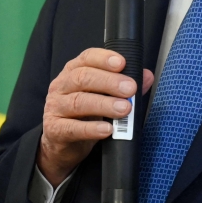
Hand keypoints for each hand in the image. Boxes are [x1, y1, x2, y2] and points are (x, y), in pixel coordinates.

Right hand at [37, 48, 153, 184]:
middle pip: (83, 78)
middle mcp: (61, 86)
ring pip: (78, 102)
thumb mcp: (104, 97)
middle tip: (130, 88)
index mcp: (73, 72)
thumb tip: (146, 76)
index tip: (122, 63)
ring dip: (104, 105)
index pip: (86, 58)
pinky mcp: (55, 130)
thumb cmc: (84, 115)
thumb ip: (125, 86)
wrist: (61, 144)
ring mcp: (55, 108)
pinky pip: (72, 128)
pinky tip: (107, 129)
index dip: (104, 59)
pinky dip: (91, 129)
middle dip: (109, 82)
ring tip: (124, 109)